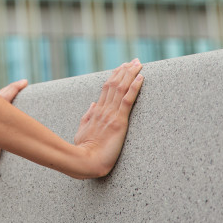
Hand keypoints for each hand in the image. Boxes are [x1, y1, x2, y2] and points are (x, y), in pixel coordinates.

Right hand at [73, 60, 143, 178]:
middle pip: (115, 85)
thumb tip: (92, 104)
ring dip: (130, 75)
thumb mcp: (82, 131)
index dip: (115, 76)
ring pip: (121, 89)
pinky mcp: (119, 122)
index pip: (106, 89)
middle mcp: (103, 110)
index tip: (121, 67)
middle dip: (125, 71)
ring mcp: (111, 115)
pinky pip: (127, 101)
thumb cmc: (83, 152)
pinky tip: (140, 78)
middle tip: (134, 61)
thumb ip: (87, 117)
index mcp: (96, 112)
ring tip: (138, 64)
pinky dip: (134, 88)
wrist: (85, 162)